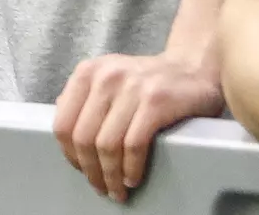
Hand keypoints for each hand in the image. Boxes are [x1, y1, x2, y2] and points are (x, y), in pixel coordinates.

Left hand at [53, 53, 224, 201]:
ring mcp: (130, 87)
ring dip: (111, 176)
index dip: (69, 154)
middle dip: (90, 170)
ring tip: (117, 190)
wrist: (194, 67)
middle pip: (83, 137)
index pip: (63, 122)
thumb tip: (63, 131)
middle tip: (101, 188)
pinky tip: (132, 179)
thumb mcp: (110, 77)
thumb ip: (86, 97)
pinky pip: (133, 145)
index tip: (81, 170)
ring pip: (107, 144)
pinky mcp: (156, 101)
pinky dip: (131, 168)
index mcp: (88, 72)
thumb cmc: (149, 81)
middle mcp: (105, 76)